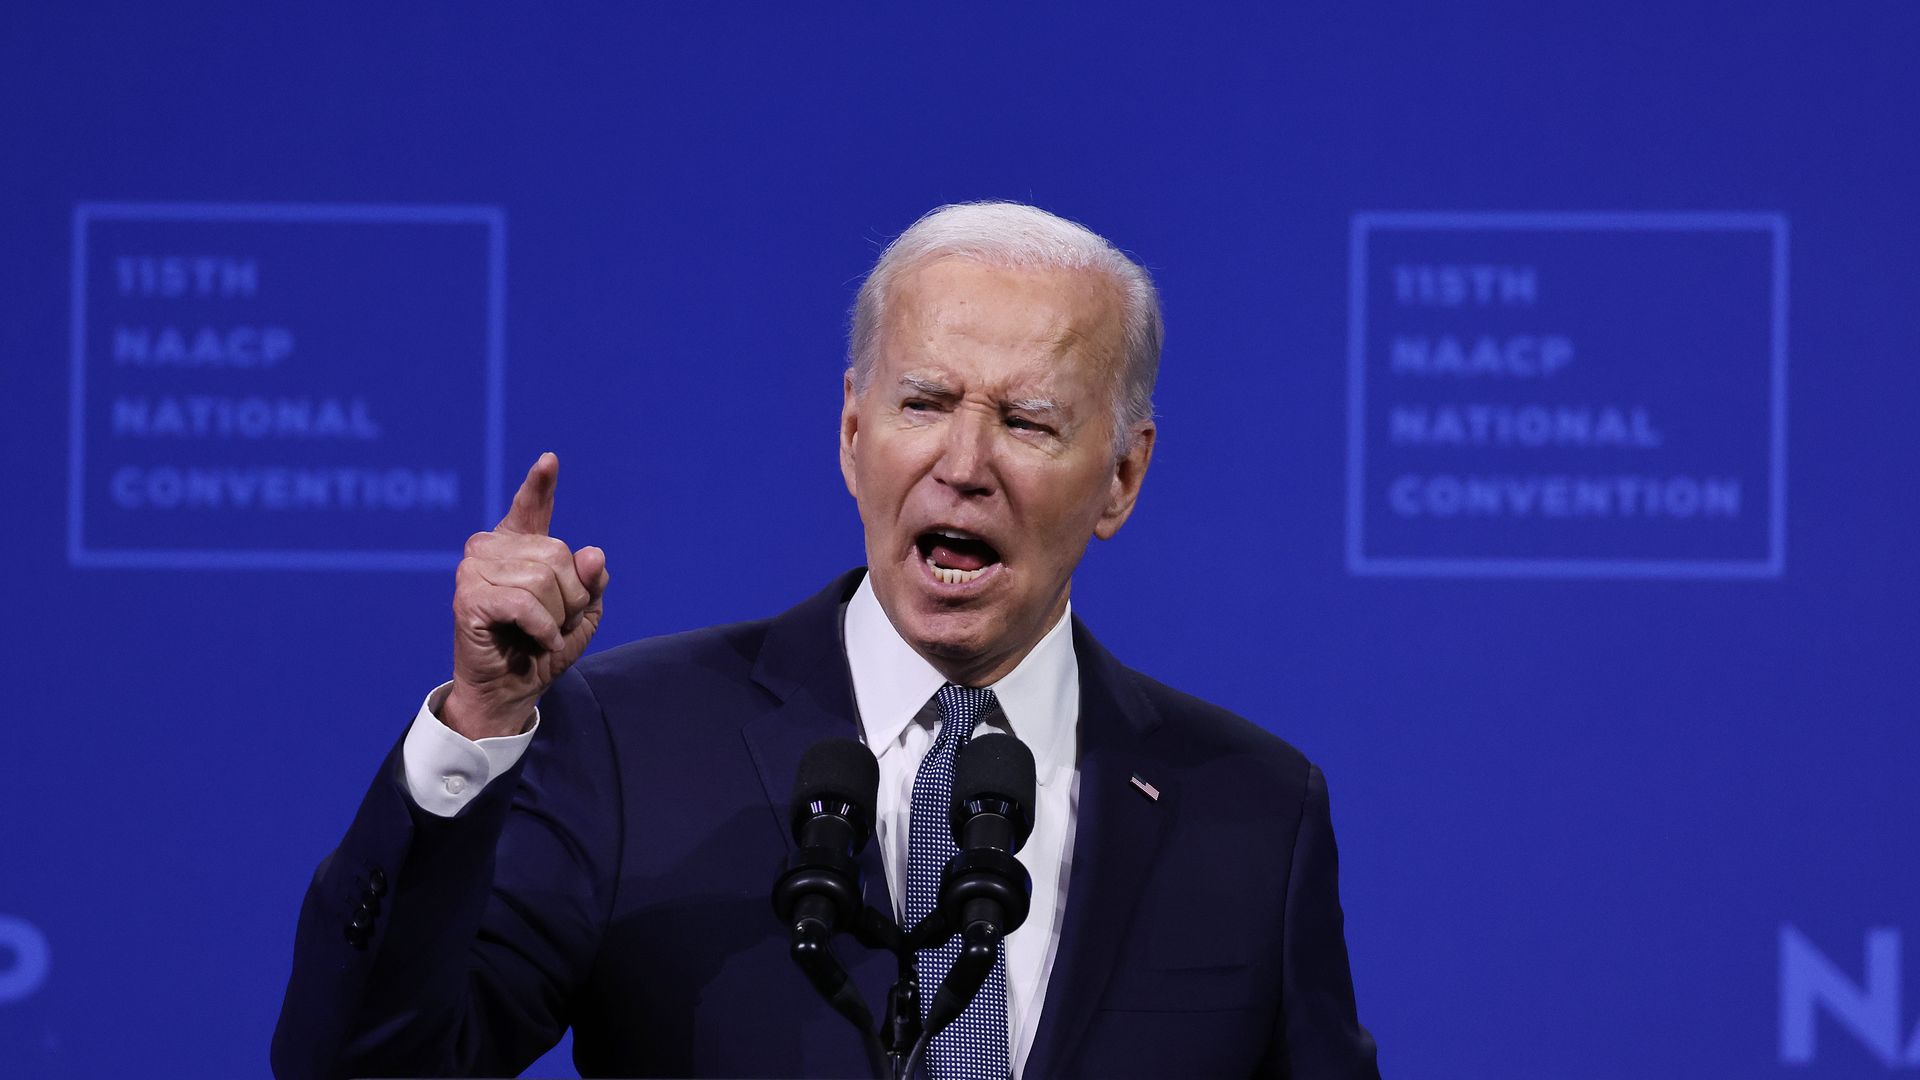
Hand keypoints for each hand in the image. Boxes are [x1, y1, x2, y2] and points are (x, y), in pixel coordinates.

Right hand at [441, 453, 609, 739]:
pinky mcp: (467, 597)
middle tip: (555, 624)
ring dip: (556, 617)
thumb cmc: (543, 648)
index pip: (531, 508)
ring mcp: (474, 569)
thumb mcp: (582, 613)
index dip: (540, 485)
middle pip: (558, 554)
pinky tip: (538, 642)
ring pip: (543, 580)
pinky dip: (543, 628)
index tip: (550, 460)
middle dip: (572, 597)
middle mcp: (491, 548)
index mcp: (518, 546)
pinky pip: (524, 603)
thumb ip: (591, 580)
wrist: (511, 690)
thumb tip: (592, 554)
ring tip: (540, 634)